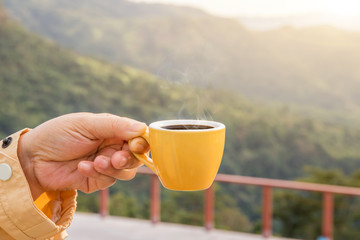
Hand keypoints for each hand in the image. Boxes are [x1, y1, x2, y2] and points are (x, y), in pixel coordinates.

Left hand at [18, 113, 148, 199]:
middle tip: (115, 159)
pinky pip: (109, 181)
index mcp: (113, 130)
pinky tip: (82, 167)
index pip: (138, 137)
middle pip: (136, 157)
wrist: (33, 158)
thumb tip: (142, 128)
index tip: (135, 145)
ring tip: (95, 163)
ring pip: (126, 172)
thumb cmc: (58, 134)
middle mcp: (112, 147)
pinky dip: (97, 174)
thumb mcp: (87, 124)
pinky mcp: (96, 180)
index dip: (141, 142)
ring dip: (113, 168)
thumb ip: (115, 126)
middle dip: (128, 159)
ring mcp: (106, 165)